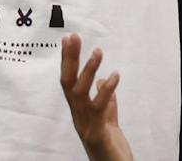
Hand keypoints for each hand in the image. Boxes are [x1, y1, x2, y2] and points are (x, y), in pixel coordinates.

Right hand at [60, 34, 131, 160]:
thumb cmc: (108, 144)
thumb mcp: (107, 117)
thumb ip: (104, 99)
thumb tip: (100, 80)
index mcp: (79, 110)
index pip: (69, 81)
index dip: (68, 60)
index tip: (69, 38)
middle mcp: (78, 116)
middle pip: (68, 84)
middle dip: (70, 60)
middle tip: (74, 37)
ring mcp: (85, 125)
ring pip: (80, 94)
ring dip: (88, 71)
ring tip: (98, 51)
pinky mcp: (97, 134)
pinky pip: (99, 110)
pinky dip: (106, 91)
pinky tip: (114, 75)